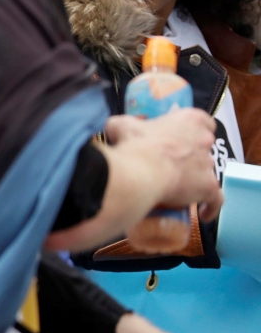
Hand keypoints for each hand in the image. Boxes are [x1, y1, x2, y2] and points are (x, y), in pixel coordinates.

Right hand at [46, 110, 221, 251]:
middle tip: (170, 166)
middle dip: (191, 157)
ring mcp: (208, 165)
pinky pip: (216, 199)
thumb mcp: (121, 127)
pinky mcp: (209, 187)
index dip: (193, 133)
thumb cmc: (131, 146)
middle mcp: (204, 140)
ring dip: (194, 180)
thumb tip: (115, 130)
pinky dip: (211, 206)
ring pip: (206, 174)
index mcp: (189, 120)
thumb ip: (123, 126)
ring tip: (177, 190)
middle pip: (204, 149)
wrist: (139, 172)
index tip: (182, 141)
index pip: (203, 123)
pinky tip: (204, 212)